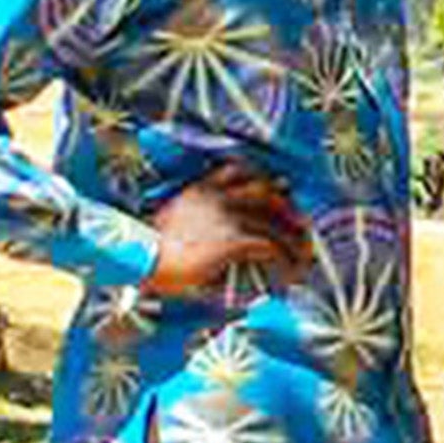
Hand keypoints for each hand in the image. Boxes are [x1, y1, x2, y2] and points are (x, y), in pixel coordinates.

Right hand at [140, 167, 305, 302]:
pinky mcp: (233, 240)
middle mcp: (217, 197)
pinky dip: (285, 258)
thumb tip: (207, 234)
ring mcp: (227, 217)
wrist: (140, 260)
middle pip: (266, 192)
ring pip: (274, 222)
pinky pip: (270, 246)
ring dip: (294, 239)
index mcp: (200, 189)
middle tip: (301, 225)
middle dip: (288, 208)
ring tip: (303, 256)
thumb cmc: (148, 249)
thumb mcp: (169, 221)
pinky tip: (290, 271)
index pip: (239, 170)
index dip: (263, 179)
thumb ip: (191, 217)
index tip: (281, 188)